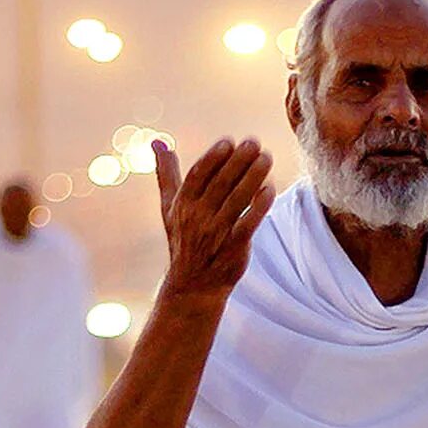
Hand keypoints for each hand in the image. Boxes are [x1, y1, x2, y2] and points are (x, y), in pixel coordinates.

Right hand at [153, 139, 272, 303]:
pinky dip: (259, 206)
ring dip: (253, 177)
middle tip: (254, 142)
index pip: (197, 175)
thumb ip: (166, 173)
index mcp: (182, 205)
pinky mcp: (233, 248)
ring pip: (237, 200)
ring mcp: (216, 233)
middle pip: (220, 184)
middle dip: (238, 161)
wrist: (193, 285)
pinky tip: (270, 188)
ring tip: (266, 157)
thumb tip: (156, 142)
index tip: (228, 141)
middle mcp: (197, 218)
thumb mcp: (170, 207)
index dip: (213, 157)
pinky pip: (248, 224)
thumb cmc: (183, 240)